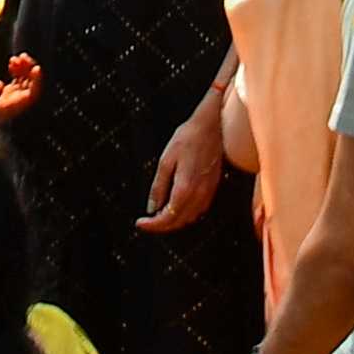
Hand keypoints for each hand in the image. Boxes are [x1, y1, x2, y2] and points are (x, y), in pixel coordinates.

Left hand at [141, 98, 228, 232]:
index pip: (167, 218)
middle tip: (147, 221)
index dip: (152, 225)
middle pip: (178, 222)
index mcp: (184, 189)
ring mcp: (208, 193)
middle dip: (161, 226)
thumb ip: (159, 187)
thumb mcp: (166, 160)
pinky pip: (198, 211)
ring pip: (189, 219)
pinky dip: (185, 214)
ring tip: (159, 214)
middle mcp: (198, 195)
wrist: (212, 127)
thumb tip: (152, 207)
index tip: (141, 223)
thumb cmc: (188, 139)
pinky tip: (176, 206)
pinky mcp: (213, 189)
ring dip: (174, 221)